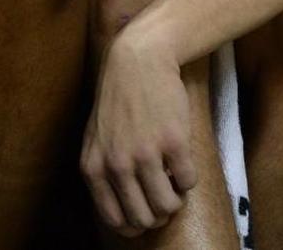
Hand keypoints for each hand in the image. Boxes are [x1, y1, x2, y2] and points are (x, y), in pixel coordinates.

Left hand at [80, 29, 197, 235]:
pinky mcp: (174, 143)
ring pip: (168, 207)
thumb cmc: (119, 98)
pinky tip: (182, 160)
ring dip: (175, 200)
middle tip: (164, 196)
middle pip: (144, 219)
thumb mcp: (96, 138)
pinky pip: (188, 182)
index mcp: (94, 168)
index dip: (135, 223)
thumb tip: (121, 215)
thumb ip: (103, 173)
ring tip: (174, 181)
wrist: (140, 59)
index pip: (115, 220)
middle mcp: (117, 166)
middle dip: (158, 214)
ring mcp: (146, 155)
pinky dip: (188, 178)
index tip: (146, 213)